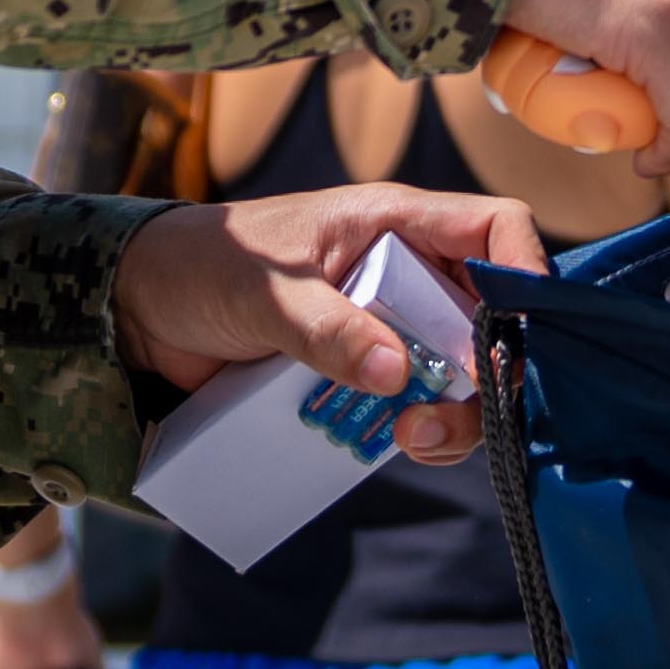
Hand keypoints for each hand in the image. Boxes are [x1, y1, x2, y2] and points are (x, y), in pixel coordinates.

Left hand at [110, 182, 549, 464]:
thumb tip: (395, 375)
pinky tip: (394, 445)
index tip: (521, 338)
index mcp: (397, 224)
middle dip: (488, 373)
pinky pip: (417, 400)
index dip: (527, 273)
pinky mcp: (365, 371)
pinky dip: (419, 427)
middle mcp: (407, 271)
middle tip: (446, 417)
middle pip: (491, 316)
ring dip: (456, 411)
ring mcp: (390, 324)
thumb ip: (327, 329)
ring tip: (411, 439)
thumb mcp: (267, 293)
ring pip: (461, 369)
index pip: (498, 230)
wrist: (143, 310)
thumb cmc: (207, 266)